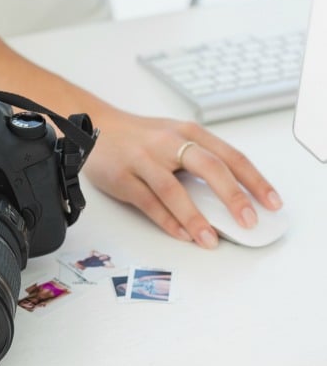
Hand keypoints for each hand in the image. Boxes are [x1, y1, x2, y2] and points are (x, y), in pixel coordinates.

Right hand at [84, 107, 282, 248]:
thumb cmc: (136, 137)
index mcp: (187, 132)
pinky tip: (181, 233)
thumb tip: (228, 197)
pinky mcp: (122, 178)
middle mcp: (168, 143)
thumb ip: (197, 161)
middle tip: (249, 221)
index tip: (271, 202)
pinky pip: (147, 202)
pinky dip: (167, 220)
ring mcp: (143, 160)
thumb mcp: (172, 139)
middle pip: (208, 168)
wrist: (93, 126)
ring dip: (195, 218)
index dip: (255, 181)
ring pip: (174, 190)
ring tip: (210, 239)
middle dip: (233, 197)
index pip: (230, 156)